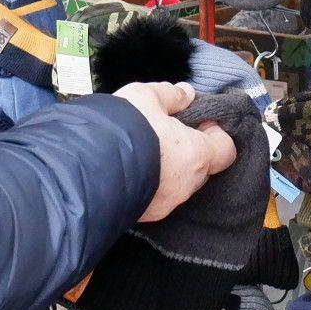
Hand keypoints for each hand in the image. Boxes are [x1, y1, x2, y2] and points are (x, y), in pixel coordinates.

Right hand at [112, 81, 235, 222]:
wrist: (84, 170)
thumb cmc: (122, 131)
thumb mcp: (146, 97)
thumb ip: (170, 94)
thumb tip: (185, 94)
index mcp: (196, 156)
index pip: (226, 149)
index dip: (216, 133)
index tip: (199, 120)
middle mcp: (186, 185)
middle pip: (202, 167)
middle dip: (189, 149)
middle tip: (168, 131)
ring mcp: (165, 204)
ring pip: (177, 183)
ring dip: (168, 167)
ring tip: (145, 148)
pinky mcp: (144, 215)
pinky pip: (155, 196)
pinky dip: (149, 182)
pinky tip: (131, 166)